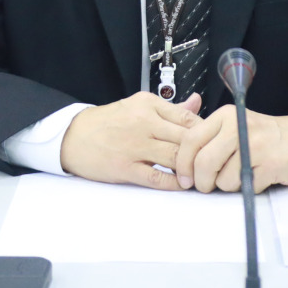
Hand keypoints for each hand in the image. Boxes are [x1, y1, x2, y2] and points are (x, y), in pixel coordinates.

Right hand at [59, 91, 203, 188]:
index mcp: (148, 105)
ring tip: (201, 175)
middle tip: (214, 162)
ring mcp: (134, 146)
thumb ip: (170, 109)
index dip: (205, 133)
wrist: (74, 136)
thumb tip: (198, 103)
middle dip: (203, 152)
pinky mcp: (125, 167)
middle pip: (186, 138)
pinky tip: (182, 184)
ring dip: (192, 169)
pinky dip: (174, 182)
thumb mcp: (139, 106)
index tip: (212, 142)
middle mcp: (143, 122)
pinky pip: (157, 177)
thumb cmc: (109, 121)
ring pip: (175, 157)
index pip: (188, 118)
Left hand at [173, 108, 287, 192]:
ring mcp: (256, 146)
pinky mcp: (271, 164)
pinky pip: (246, 187)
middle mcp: (239, 127)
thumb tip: (181, 164)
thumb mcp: (235, 125)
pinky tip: (259, 176)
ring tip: (242, 175)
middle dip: (202, 182)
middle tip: (207, 186)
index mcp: (226, 116)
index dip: (183, 164)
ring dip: (229, 186)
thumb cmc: (265, 136)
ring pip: (224, 180)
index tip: (184, 179)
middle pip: (204, 163)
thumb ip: (209, 139)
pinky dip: (249, 188)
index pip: (191, 140)